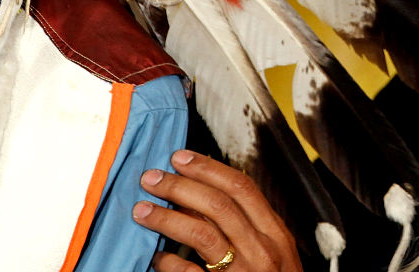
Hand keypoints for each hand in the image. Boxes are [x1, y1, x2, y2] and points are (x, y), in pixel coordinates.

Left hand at [133, 149, 303, 271]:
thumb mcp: (268, 250)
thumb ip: (242, 224)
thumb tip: (194, 192)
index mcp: (275, 235)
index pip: (242, 188)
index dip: (208, 168)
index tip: (180, 157)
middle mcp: (263, 252)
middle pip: (219, 205)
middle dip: (180, 186)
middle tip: (151, 178)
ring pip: (202, 234)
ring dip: (167, 217)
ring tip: (142, 210)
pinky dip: (168, 263)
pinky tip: (156, 258)